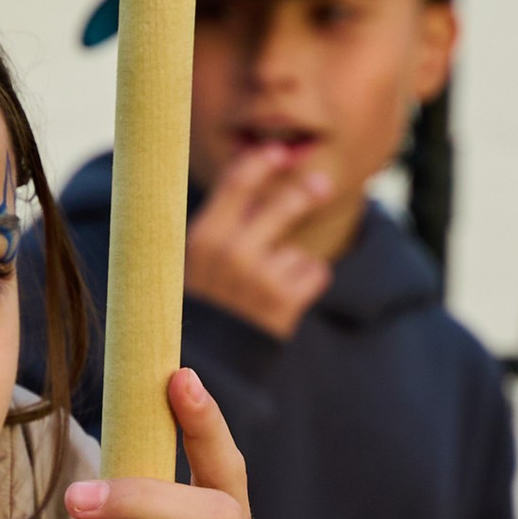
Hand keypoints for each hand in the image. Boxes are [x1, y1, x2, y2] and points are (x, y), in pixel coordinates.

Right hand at [184, 144, 335, 338]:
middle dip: (307, 193)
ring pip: (297, 249)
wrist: (207, 366)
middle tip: (321, 185)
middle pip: (284, 205)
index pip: (237, 183)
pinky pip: (314, 273)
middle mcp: (230, 253)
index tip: (279, 152)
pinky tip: (284, 299)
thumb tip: (261, 173)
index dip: (262, 162)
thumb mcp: (196, 262)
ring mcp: (258, 278)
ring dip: (292, 263)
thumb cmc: (201, 307)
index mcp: (202, 239)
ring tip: (268, 285)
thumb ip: (224, 223)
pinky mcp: (284, 303)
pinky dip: (306, 282)